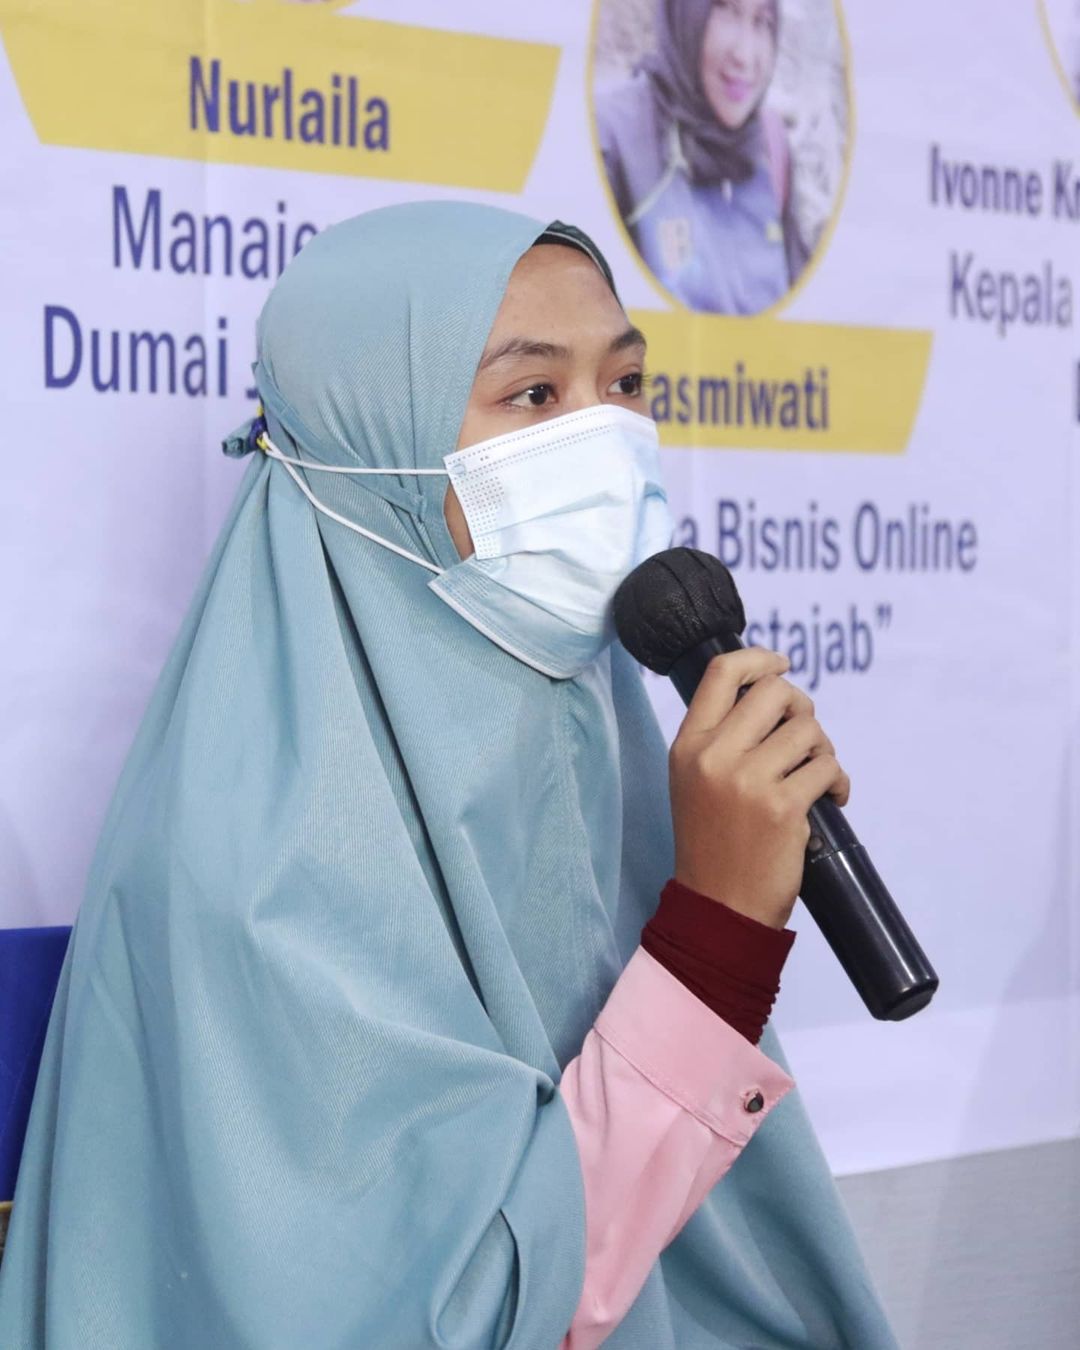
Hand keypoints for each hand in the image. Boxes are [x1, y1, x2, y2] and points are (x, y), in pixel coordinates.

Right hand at [668, 648, 849, 930]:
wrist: (719, 907)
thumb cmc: (712, 842)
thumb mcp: (695, 780)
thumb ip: (722, 736)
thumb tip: (772, 692)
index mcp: (688, 744)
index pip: (721, 672)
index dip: (759, 658)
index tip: (781, 664)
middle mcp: (714, 755)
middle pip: (775, 691)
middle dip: (800, 708)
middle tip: (803, 737)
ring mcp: (748, 781)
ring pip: (809, 730)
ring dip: (823, 750)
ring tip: (816, 776)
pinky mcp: (783, 807)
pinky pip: (828, 768)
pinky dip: (838, 782)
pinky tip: (832, 799)